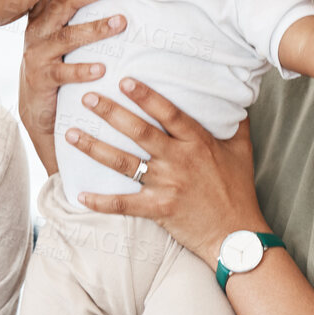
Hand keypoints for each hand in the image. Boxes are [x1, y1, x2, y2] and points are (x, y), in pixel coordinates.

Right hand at [17, 0, 125, 170]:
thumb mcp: (65, 34)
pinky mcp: (41, 78)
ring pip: (66, 36)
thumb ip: (80, 12)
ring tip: (120, 23)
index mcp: (45, 13)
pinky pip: (62, 72)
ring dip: (95, 29)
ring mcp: (37, 53)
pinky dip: (82, 70)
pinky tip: (102, 69)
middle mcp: (38, 29)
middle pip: (64, 2)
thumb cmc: (59, 62)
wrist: (36, 104)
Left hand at [67, 79, 266, 261]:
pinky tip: (80, 194)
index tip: (125, 80)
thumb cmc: (238, 190)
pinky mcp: (159, 209)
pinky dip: (101, 201)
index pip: (169, 113)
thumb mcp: (242, 150)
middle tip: (87, 98)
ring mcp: (167, 185)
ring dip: (95, 148)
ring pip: (124, 163)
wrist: (237, 234)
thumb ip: (234, 122)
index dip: (146, 96)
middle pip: (139, 132)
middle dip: (111, 113)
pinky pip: (124, 204)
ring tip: (71, 134)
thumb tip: (234, 96)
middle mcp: (179, 160)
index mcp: (198, 142)